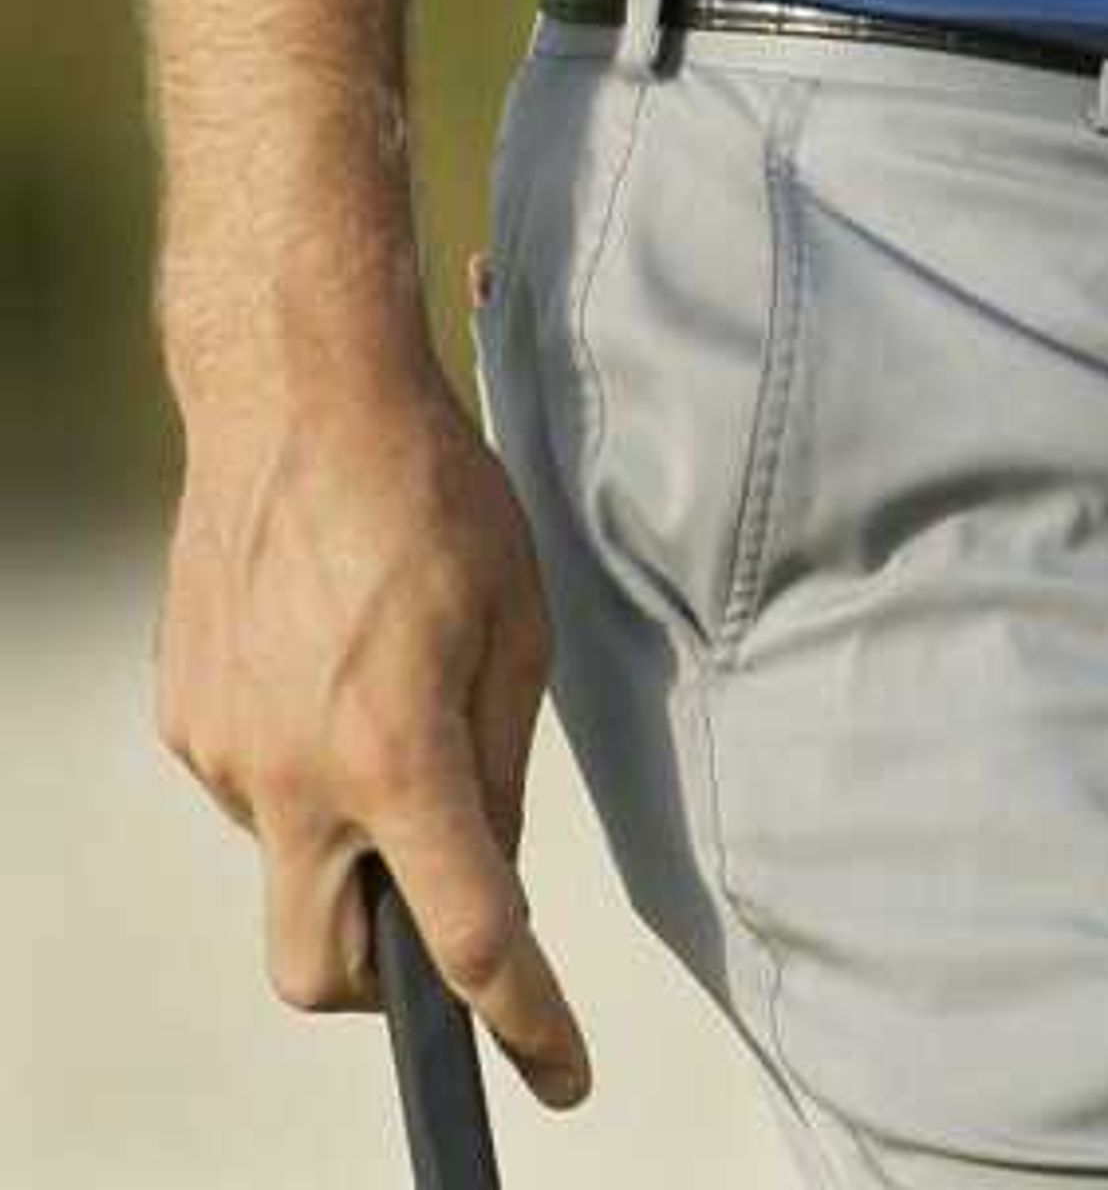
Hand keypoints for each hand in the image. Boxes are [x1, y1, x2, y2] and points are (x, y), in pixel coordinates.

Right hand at [155, 346, 592, 1112]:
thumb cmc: (433, 493)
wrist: (300, 398)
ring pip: (293, 862)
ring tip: (390, 692)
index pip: (469, 938)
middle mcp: (295, 777)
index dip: (525, 1023)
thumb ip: (502, 766)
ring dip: (348, 830)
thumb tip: (493, 869)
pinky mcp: (185, 719)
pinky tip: (334, 658)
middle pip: (325, 971)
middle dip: (387, 982)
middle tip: (446, 906)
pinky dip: (305, 760)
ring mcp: (225, 755)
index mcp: (398, 755)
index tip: (558, 1073)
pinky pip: (255, 785)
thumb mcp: (516, 625)